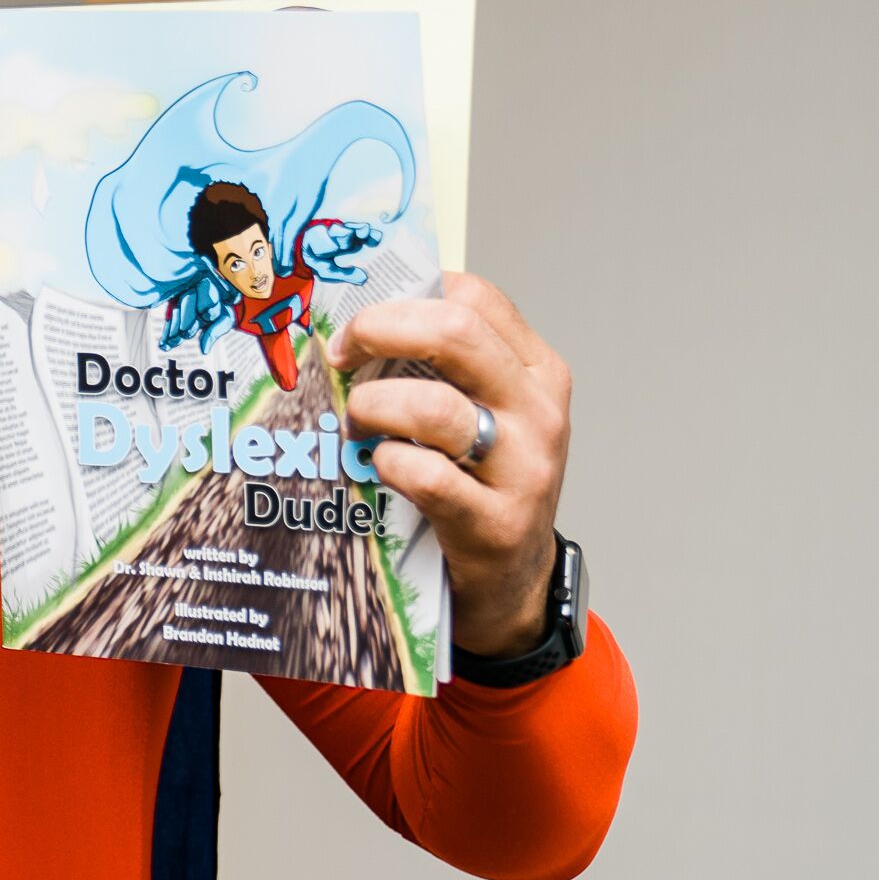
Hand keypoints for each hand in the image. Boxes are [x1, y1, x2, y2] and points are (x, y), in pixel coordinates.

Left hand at [325, 272, 570, 659]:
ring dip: (374, 407)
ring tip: (355, 422)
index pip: (475, 298)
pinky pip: (426, 476)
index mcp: (535, 371)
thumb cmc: (479, 484)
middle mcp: (538, 411)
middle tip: (339, 356)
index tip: (359, 321)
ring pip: (435, 407)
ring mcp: (525, 468)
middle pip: (455, 333)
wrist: (512, 581)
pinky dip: (387, 464)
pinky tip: (378, 467)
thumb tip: (355, 320)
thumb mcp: (479, 413)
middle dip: (379, 331)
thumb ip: (438, 367)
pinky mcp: (497, 523)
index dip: (404, 298)